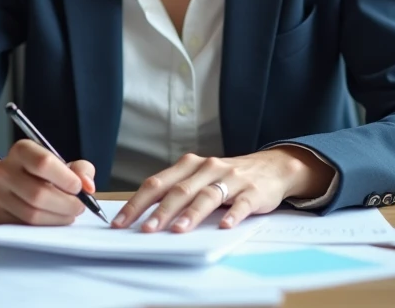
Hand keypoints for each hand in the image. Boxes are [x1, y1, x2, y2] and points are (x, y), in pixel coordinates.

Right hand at [0, 140, 96, 225]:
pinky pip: (26, 226)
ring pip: (32, 214)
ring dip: (58, 218)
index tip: (79, 187)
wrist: (5, 182)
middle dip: (66, 204)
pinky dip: (47, 225)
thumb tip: (88, 187)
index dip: (66, 178)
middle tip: (79, 206)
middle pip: (38, 193)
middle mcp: (5, 171)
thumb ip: (80, 169)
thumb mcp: (60, 163)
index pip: (43, 163)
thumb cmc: (39, 172)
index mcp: (21, 151)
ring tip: (70, 213)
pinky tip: (56, 219)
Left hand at [111, 149, 332, 232]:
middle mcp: (207, 168)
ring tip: (178, 230)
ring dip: (192, 214)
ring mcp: (231, 179)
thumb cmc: (227, 176)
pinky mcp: (252, 191)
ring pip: (207, 196)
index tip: (122, 222)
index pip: (157, 183)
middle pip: (180, 190)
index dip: (138, 203)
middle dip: (161, 211)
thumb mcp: (199, 177)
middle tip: (147, 230)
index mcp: (189, 165)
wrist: (272, 167)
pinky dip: (232, 215)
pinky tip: (224, 226)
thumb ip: (177, 190)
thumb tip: (145, 216)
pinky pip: (241, 204)